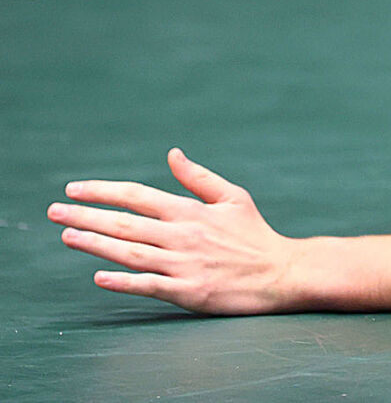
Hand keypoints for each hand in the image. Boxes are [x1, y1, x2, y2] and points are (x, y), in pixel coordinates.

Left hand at [49, 149, 300, 314]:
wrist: (281, 273)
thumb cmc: (256, 235)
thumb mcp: (234, 197)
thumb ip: (199, 178)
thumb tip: (172, 154)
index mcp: (191, 211)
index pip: (137, 195)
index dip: (103, 190)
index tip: (74, 189)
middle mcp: (183, 235)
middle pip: (125, 223)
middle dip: (86, 215)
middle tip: (54, 211)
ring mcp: (183, 264)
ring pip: (130, 252)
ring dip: (95, 244)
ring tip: (67, 236)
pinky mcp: (187, 291)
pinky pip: (147, 285)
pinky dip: (122, 282)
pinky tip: (99, 278)